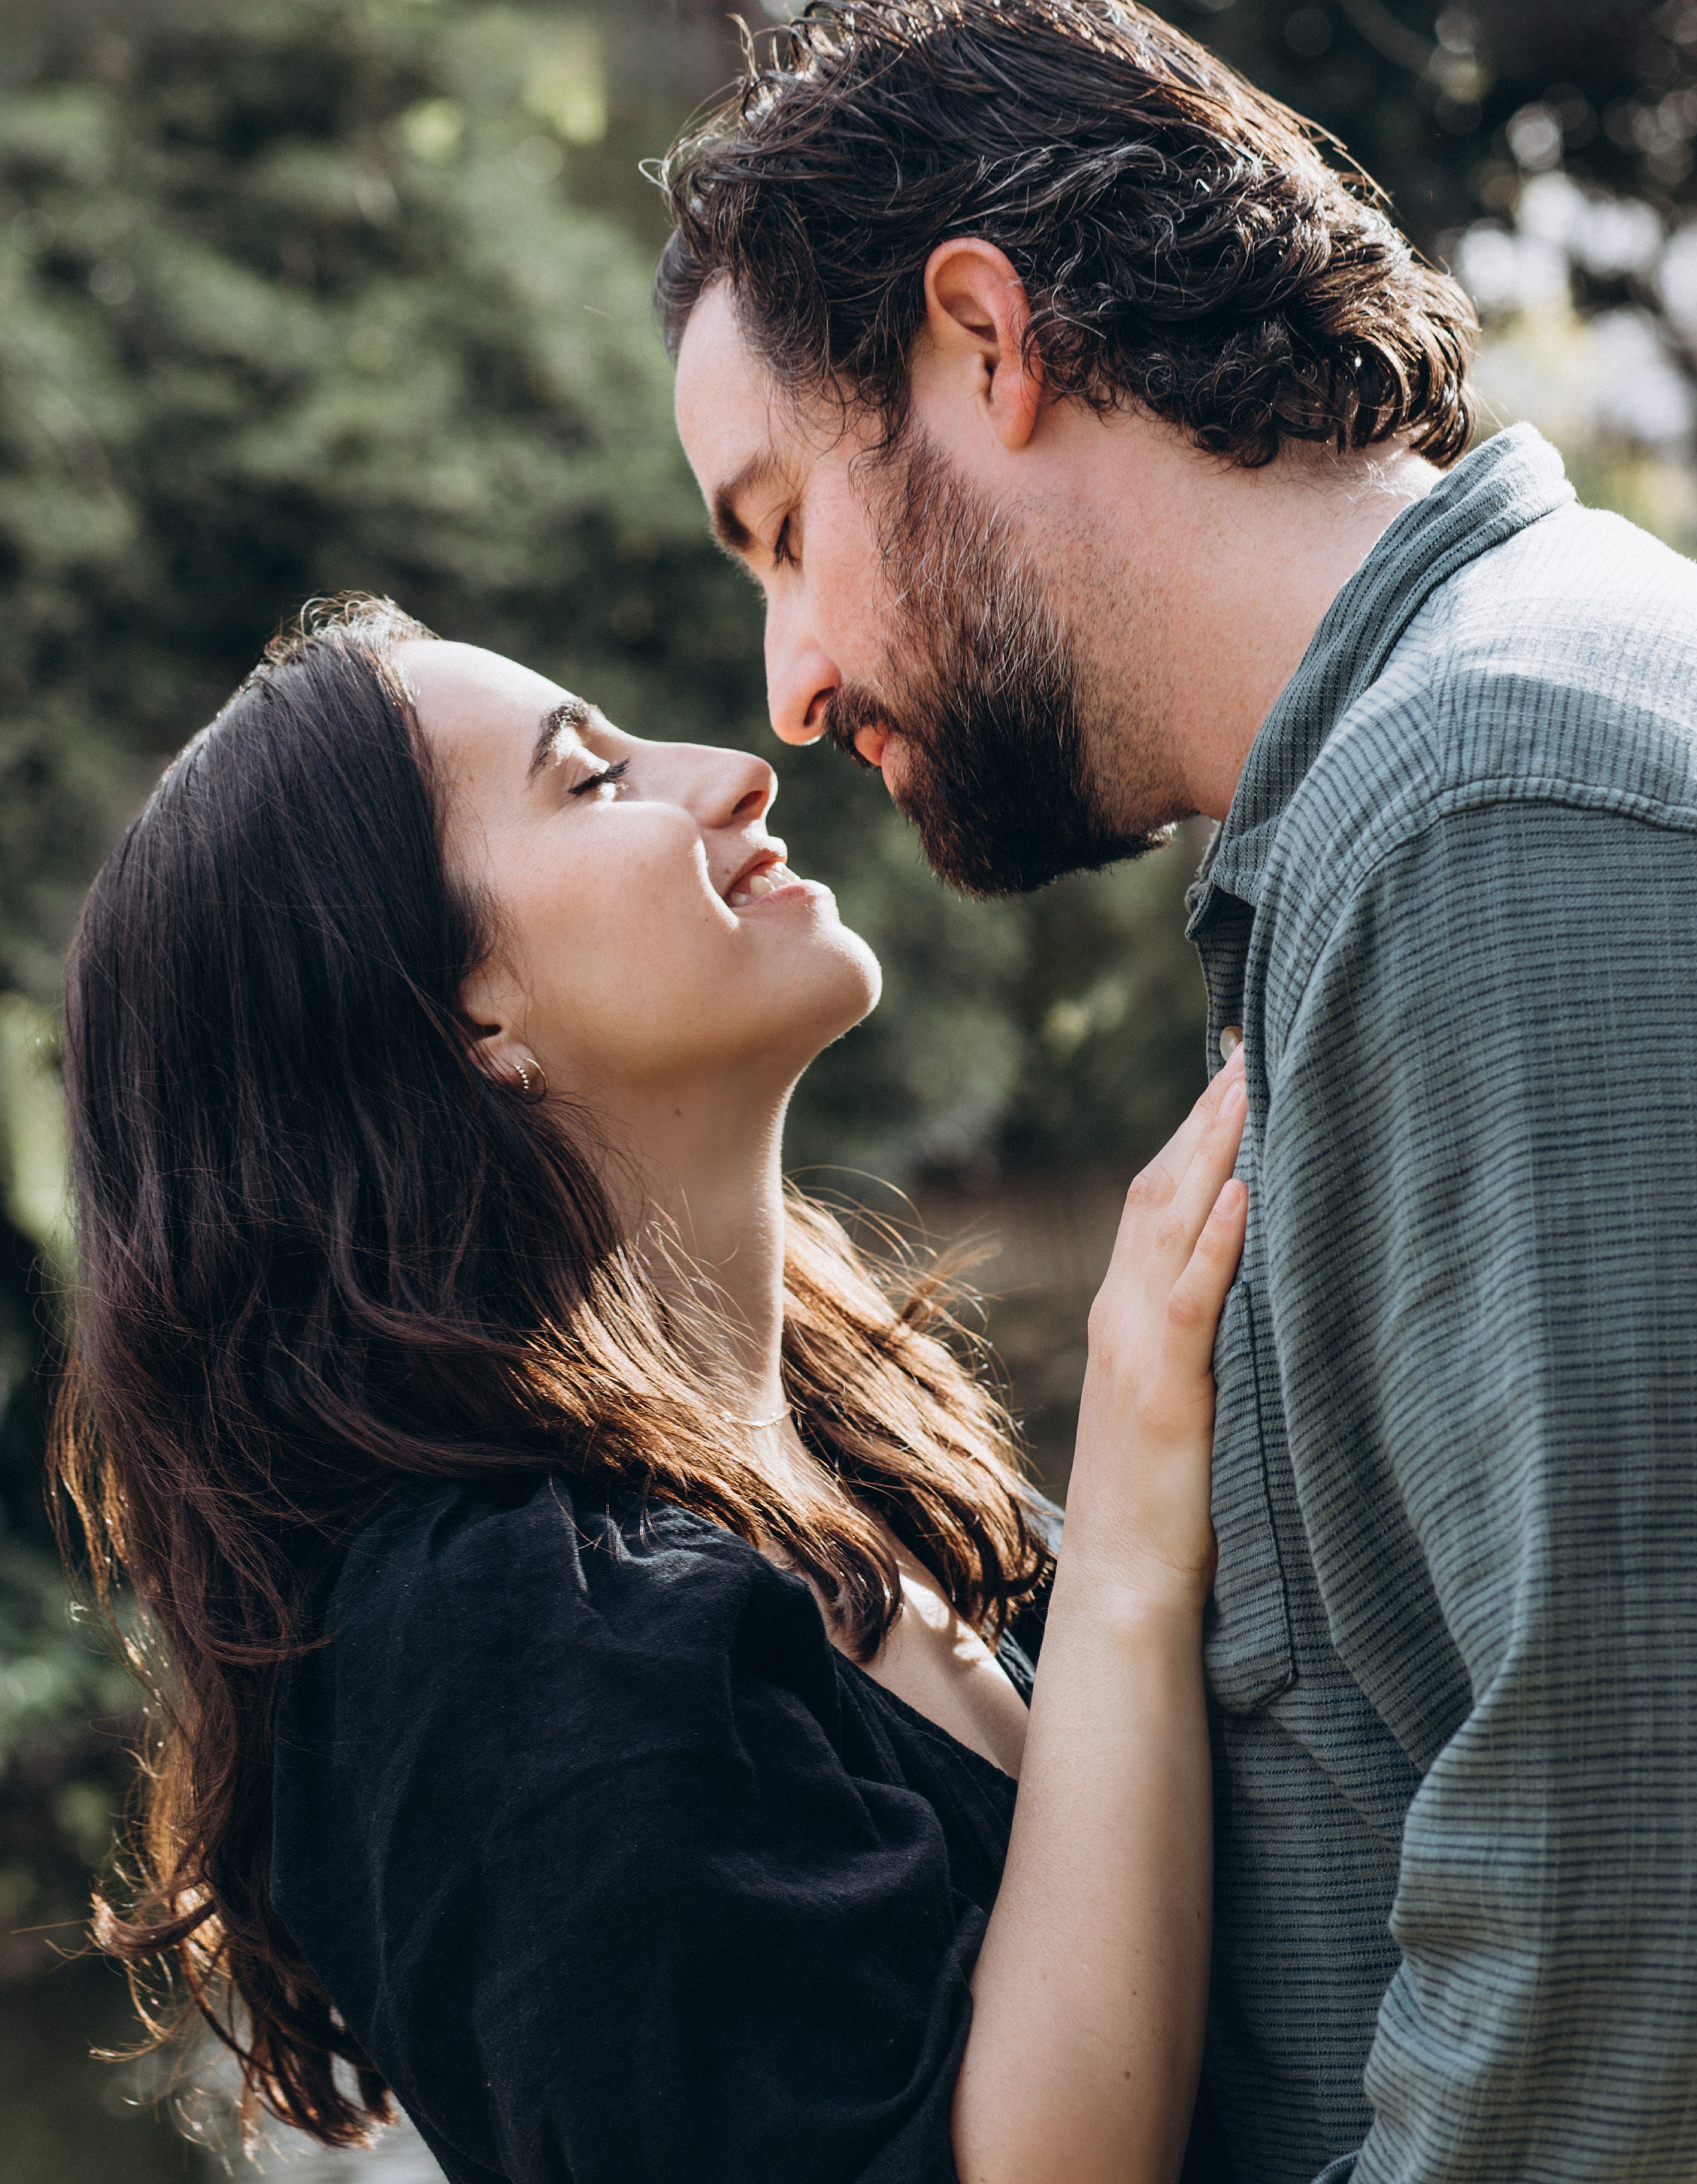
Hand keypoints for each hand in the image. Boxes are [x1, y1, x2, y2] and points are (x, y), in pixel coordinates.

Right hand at [1066, 1049, 1248, 1610]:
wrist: (1124, 1582)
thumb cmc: (1165, 1500)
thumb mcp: (1184, 1396)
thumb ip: (1203, 1333)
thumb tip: (1255, 1278)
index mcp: (1127, 1314)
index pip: (1157, 1198)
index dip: (1194, 1133)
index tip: (1235, 1070)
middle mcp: (1122, 1314)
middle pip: (1159, 1190)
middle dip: (1206, 1116)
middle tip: (1250, 1044)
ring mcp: (1137, 1349)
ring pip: (1171, 1227)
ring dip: (1213, 1151)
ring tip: (1250, 1084)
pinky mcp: (1166, 1392)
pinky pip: (1190, 1304)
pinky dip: (1213, 1244)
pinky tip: (1240, 1194)